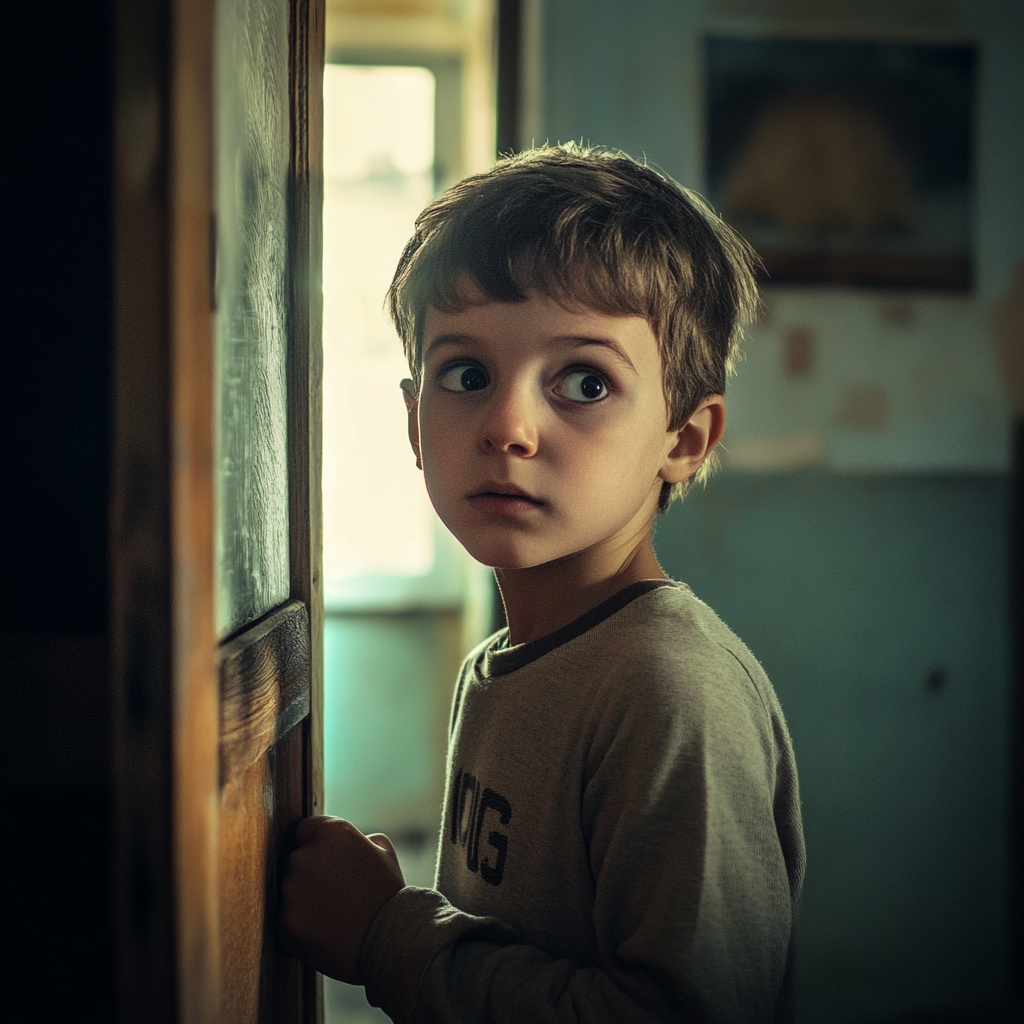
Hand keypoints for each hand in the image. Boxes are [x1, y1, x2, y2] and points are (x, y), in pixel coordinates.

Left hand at [279, 816, 404, 982]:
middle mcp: (305, 855)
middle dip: (310, 874)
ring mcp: (291, 889)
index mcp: (330, 833)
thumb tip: (351, 843)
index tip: (327, 862)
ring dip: (304, 900)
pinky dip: (301, 926)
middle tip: (335, 893)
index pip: (306, 829)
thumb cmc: (388, 894)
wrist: (389, 940)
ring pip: (289, 890)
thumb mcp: (383, 853)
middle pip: (296, 860)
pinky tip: (326, 931)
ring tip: (333, 914)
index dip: (315, 845)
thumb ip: (360, 839)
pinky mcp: (285, 921)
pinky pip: (287, 920)